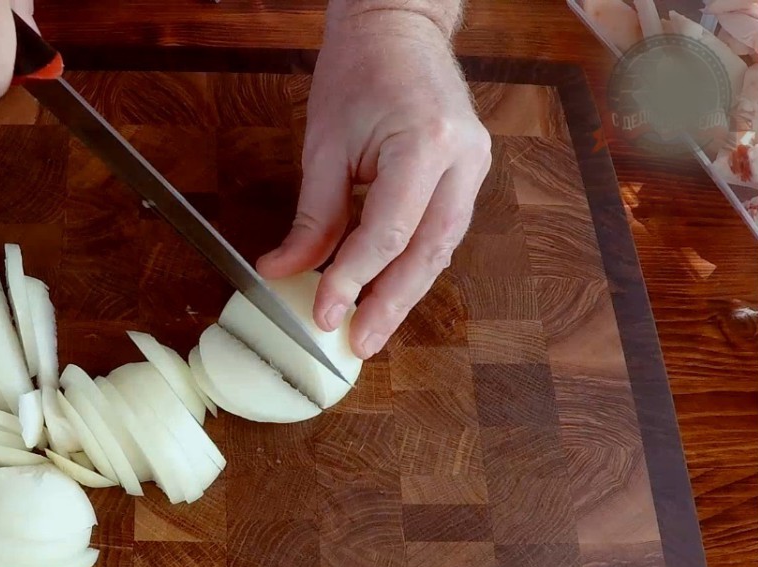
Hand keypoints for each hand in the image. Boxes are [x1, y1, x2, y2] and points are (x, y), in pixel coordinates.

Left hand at [256, 9, 491, 358]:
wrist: (397, 28)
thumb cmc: (358, 72)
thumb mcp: (323, 146)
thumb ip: (312, 216)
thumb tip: (282, 271)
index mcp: (426, 143)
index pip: (389, 232)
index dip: (354, 279)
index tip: (324, 313)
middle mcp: (463, 158)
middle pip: (428, 252)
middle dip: (391, 304)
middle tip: (359, 343)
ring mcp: (475, 167)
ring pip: (441, 249)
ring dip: (404, 293)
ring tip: (370, 330)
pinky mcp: (470, 175)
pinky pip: (442, 232)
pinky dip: (413, 265)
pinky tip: (386, 293)